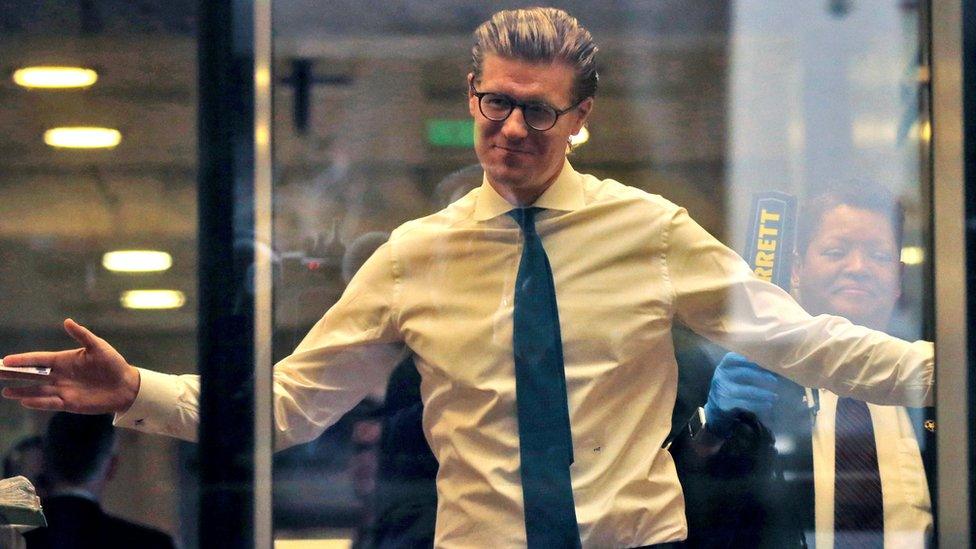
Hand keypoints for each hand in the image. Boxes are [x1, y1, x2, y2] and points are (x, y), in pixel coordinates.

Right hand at [1, 319, 139, 413]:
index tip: (5, 360)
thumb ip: (82, 335)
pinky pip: (50, 403)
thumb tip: (67, 321)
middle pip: (32, 375)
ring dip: (22, 392)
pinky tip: (25, 401)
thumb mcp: (98, 347)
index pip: (38, 359)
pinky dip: (38, 402)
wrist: (126, 385)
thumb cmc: (112, 363)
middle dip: (14, 374)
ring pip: (37, 391)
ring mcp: (63, 390)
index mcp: (64, 360)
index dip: (23, 360)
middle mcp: (60, 375)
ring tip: (5, 392)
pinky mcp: (70, 403)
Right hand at [704, 352, 781, 437]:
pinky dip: (758, 404)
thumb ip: (745, 366)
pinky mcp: (727, 402)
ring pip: (746, 390)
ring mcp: (723, 389)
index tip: (759, 360)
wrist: (716, 400)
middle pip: (744, 373)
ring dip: (762, 394)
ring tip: (774, 396)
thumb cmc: (730, 381)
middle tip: (774, 380)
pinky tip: (768, 404)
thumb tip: (770, 364)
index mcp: (724, 365)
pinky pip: (745, 403)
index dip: (744, 358)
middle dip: (761, 376)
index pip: (732, 357)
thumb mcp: (731, 371)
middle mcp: (722, 376)